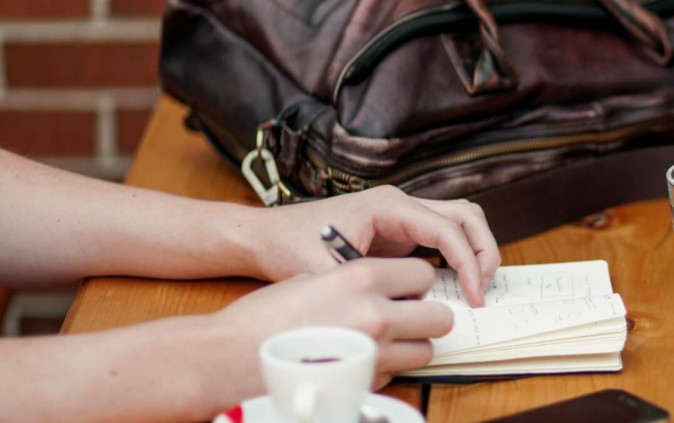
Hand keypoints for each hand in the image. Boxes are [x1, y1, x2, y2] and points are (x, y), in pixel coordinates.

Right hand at [214, 258, 452, 389]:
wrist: (232, 356)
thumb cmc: (266, 316)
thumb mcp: (314, 277)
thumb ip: (357, 281)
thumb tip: (387, 289)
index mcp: (362, 277)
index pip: (425, 274)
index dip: (417, 282)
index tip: (406, 288)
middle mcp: (376, 313)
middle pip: (439, 317)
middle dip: (426, 316)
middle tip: (408, 316)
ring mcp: (374, 353)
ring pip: (425, 351)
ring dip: (411, 345)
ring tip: (384, 340)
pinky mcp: (365, 383)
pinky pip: (397, 374)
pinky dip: (387, 368)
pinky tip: (360, 359)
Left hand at [247, 185, 499, 306]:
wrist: (266, 236)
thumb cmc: (290, 246)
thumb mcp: (328, 272)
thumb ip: (369, 287)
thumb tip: (409, 309)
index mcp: (389, 205)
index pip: (448, 229)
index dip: (468, 264)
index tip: (473, 296)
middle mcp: (401, 204)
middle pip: (466, 216)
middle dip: (483, 252)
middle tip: (483, 290)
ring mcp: (403, 216)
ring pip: (460, 222)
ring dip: (476, 251)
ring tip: (475, 288)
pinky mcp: (400, 232)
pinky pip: (443, 238)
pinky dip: (458, 258)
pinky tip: (454, 287)